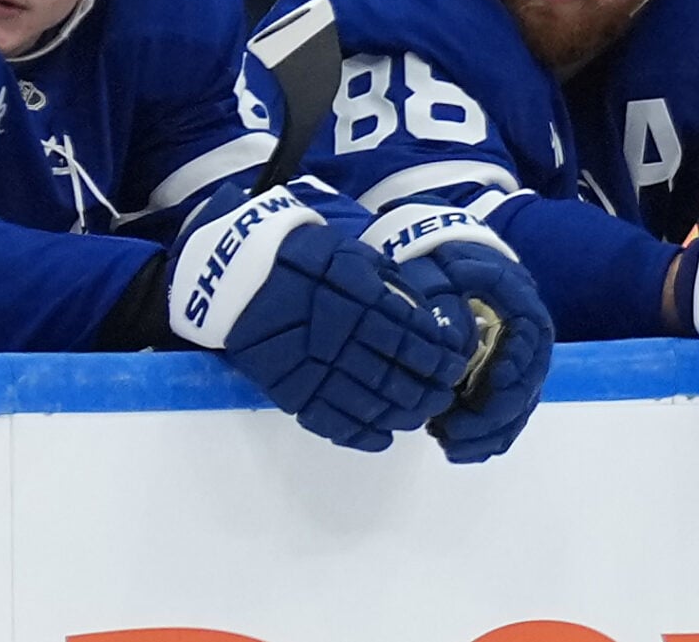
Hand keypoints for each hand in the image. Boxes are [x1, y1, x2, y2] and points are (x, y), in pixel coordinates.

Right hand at [169, 184, 468, 450]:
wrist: (244, 271)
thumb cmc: (309, 259)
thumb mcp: (359, 259)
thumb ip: (393, 290)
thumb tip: (428, 321)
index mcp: (365, 303)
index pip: (413, 339)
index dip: (437, 359)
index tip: (454, 369)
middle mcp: (345, 339)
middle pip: (395, 375)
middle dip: (425, 391)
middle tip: (442, 399)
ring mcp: (316, 367)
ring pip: (367, 402)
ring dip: (398, 414)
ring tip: (418, 419)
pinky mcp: (290, 389)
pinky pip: (327, 419)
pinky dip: (357, 433)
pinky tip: (381, 439)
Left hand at [393, 239, 554, 464]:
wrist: (456, 274)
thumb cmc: (453, 271)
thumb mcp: (453, 269)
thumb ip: (457, 290)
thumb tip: (459, 322)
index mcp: (526, 316)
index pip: (530, 348)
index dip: (514, 368)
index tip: (490, 382)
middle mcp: (530, 351)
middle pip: (524, 392)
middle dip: (488, 416)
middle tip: (448, 428)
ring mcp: (518, 376)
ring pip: (514, 417)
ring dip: (483, 436)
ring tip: (443, 438)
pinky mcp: (503, 396)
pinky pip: (504, 428)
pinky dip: (482, 444)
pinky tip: (452, 448)